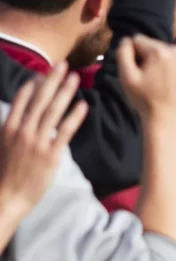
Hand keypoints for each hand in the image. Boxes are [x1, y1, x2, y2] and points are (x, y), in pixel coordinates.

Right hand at [0, 64, 87, 214]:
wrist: (8, 195)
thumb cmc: (6, 171)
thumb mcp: (3, 144)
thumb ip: (13, 128)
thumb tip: (23, 115)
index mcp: (8, 126)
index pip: (23, 98)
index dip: (35, 84)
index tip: (44, 72)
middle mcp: (22, 130)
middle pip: (39, 99)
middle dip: (52, 80)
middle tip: (64, 65)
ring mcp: (36, 141)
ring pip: (53, 111)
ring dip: (65, 92)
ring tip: (75, 78)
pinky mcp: (51, 154)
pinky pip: (64, 131)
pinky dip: (74, 116)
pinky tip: (83, 105)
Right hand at [117, 36, 175, 122]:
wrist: (169, 118)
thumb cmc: (145, 100)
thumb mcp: (126, 77)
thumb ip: (123, 53)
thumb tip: (128, 39)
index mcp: (159, 52)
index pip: (137, 39)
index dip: (133, 54)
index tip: (138, 71)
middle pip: (152, 43)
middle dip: (147, 56)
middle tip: (149, 77)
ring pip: (163, 49)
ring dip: (158, 59)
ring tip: (158, 78)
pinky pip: (174, 55)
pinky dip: (169, 63)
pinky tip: (168, 78)